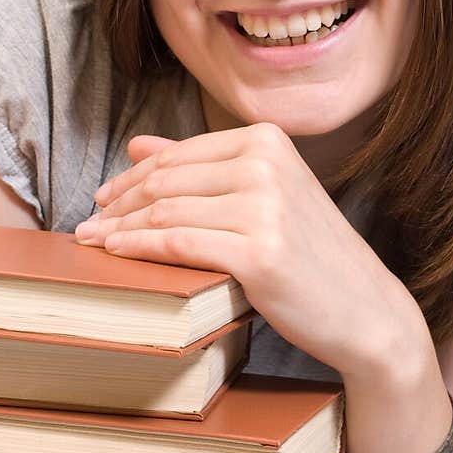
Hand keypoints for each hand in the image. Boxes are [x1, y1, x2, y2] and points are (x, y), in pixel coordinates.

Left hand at [74, 123, 424, 379]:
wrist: (365, 311)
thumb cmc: (310, 258)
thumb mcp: (264, 198)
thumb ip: (203, 168)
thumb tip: (138, 145)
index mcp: (268, 141)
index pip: (179, 155)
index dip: (131, 177)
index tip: (102, 199)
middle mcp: (266, 164)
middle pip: (166, 180)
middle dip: (118, 203)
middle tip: (87, 225)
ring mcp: (264, 207)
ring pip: (165, 212)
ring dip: (119, 228)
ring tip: (92, 243)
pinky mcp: (259, 253)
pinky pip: (177, 244)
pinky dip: (138, 248)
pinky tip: (116, 254)